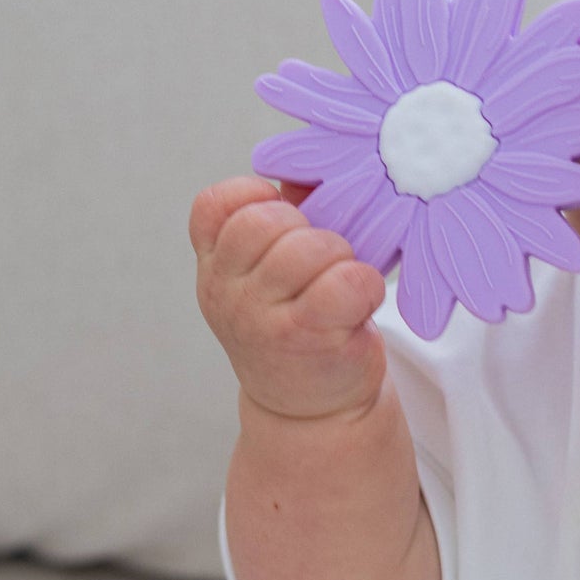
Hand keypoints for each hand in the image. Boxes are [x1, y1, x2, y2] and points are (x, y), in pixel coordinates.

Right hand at [190, 175, 389, 423]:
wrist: (312, 410)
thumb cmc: (300, 324)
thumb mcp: (275, 271)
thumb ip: (286, 214)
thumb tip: (307, 169)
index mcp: (214, 267)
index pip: (216, 205)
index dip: (256, 198)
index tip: (285, 224)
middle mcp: (225, 292)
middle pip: (266, 220)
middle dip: (309, 230)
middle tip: (324, 262)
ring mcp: (260, 318)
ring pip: (308, 247)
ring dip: (340, 257)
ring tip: (342, 285)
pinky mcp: (304, 337)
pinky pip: (344, 281)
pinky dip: (364, 284)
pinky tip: (360, 302)